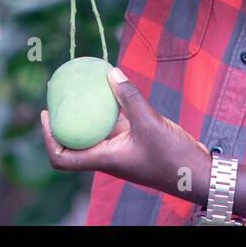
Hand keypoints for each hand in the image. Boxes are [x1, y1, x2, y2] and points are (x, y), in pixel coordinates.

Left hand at [41, 67, 212, 203]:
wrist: (200, 174)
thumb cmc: (174, 157)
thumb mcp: (150, 122)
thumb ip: (129, 96)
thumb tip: (109, 71)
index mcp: (104, 159)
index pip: (62, 158)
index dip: (48, 138)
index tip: (45, 114)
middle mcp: (108, 156)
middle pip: (74, 142)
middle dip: (64, 120)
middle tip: (59, 94)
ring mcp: (121, 150)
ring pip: (95, 130)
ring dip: (87, 112)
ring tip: (81, 86)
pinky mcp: (135, 142)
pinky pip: (115, 124)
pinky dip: (110, 108)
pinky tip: (112, 87)